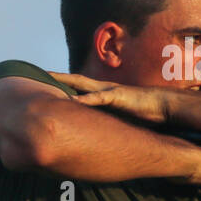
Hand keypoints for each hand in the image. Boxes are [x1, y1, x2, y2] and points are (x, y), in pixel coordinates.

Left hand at [48, 71, 177, 125]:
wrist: (162, 106)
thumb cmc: (141, 111)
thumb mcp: (117, 115)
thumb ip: (105, 117)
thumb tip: (93, 126)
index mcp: (101, 93)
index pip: (77, 86)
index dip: (61, 83)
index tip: (44, 81)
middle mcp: (103, 88)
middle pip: (75, 80)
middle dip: (57, 77)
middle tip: (38, 73)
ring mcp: (109, 91)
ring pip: (82, 84)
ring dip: (66, 82)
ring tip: (48, 80)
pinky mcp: (118, 97)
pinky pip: (99, 98)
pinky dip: (85, 99)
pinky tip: (72, 100)